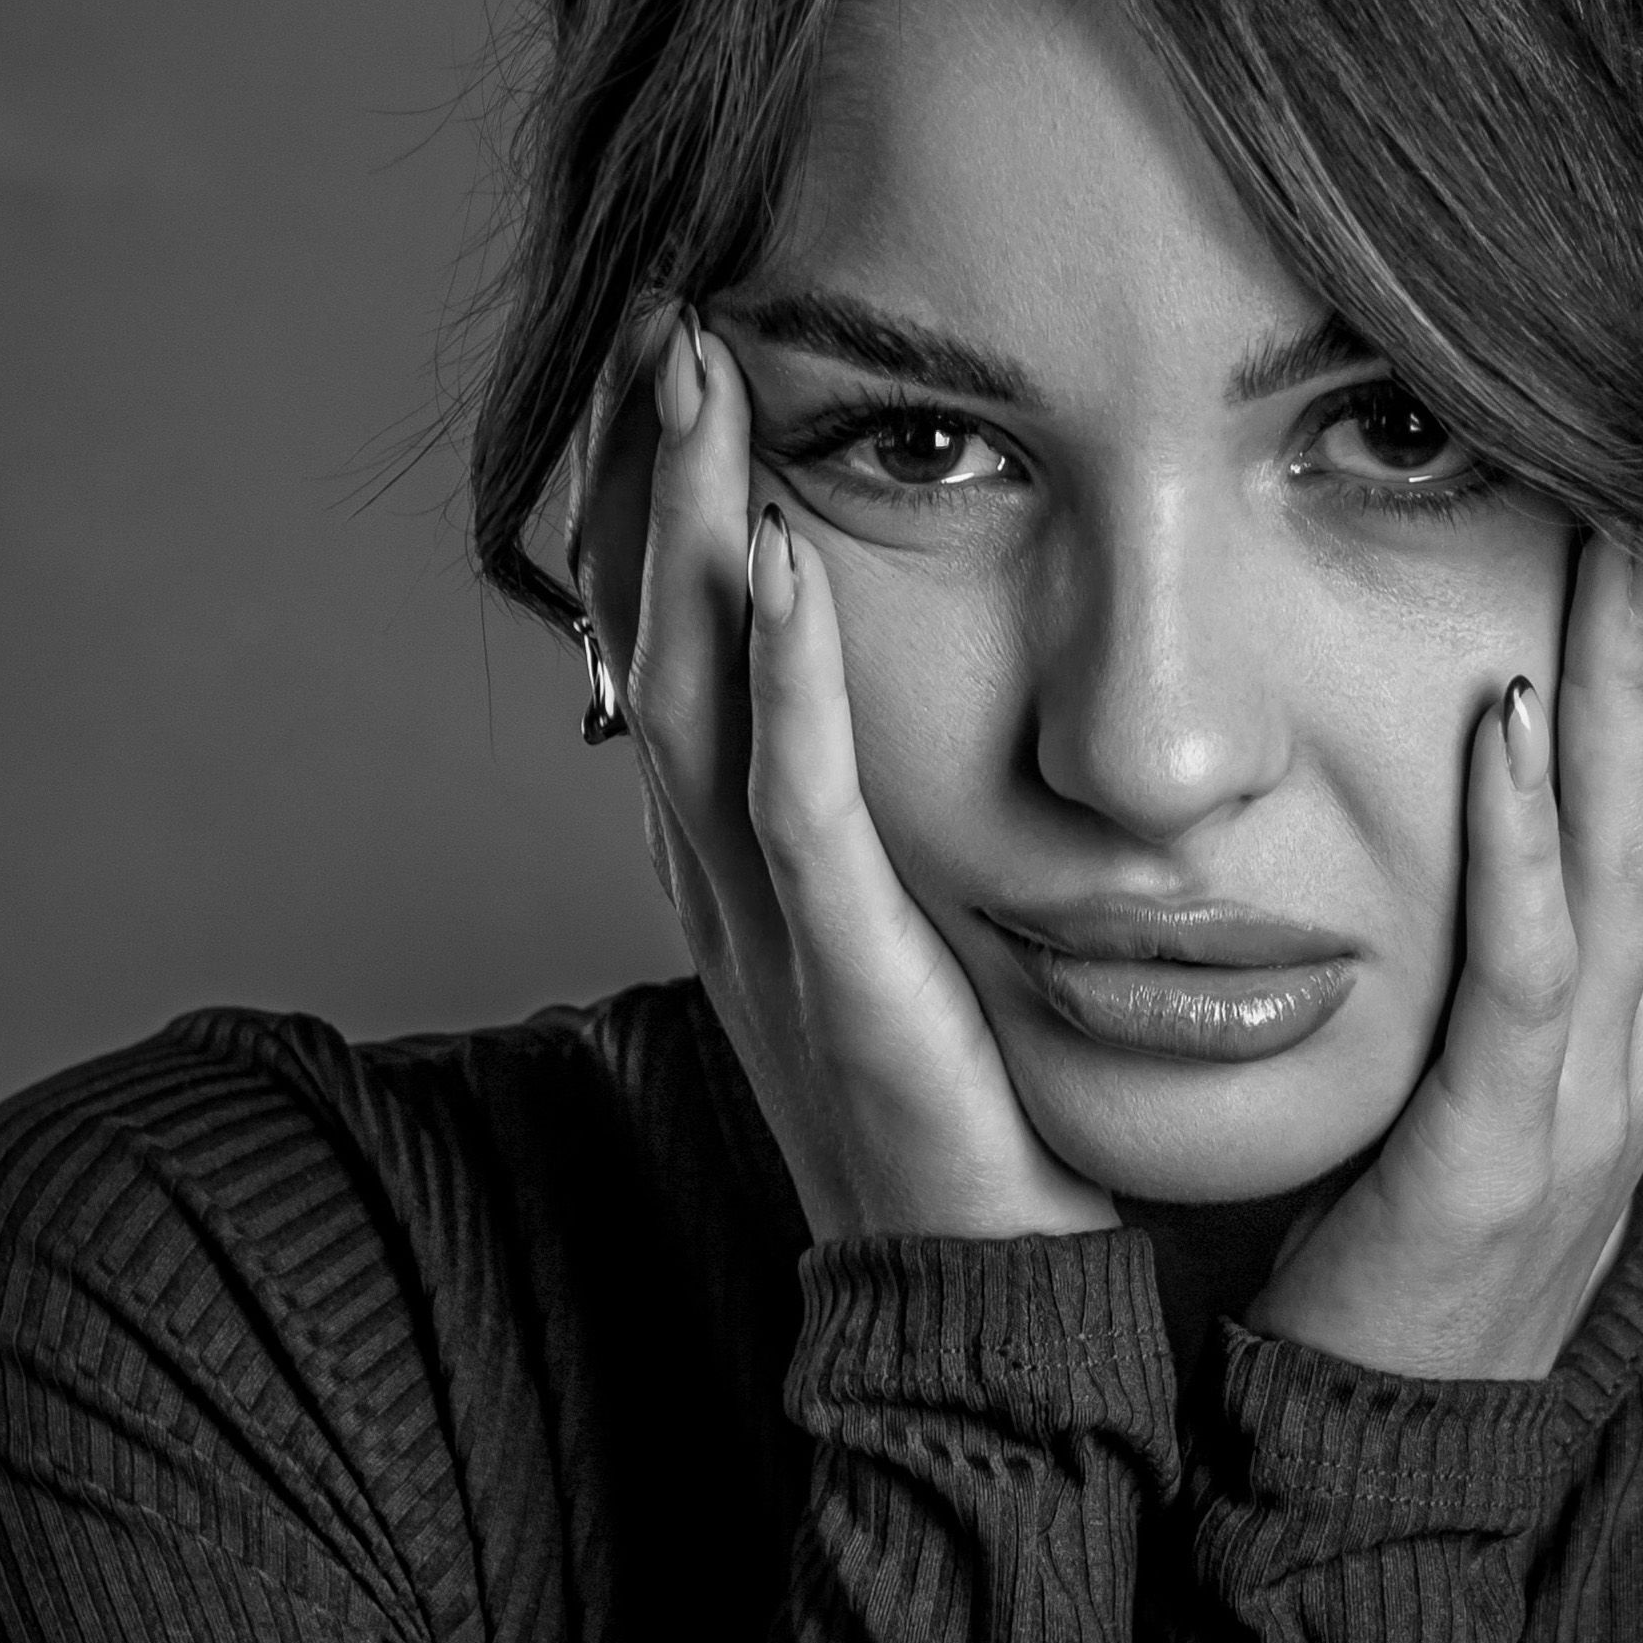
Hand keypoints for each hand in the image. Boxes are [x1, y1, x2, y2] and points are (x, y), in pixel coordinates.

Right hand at [617, 315, 1116, 1251]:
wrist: (992, 1332)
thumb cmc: (989, 1143)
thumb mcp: (948, 949)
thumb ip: (933, 841)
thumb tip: (978, 726)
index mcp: (764, 872)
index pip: (688, 647)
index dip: (669, 501)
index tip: (689, 354)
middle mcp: (738, 888)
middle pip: (658, 640)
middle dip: (651, 472)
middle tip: (660, 309)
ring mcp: (777, 937)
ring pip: (698, 696)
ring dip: (688, 530)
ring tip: (690, 381)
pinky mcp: (847, 988)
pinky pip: (794, 816)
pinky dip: (780, 689)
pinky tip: (775, 568)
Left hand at [1244, 532, 1642, 1381]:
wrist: (1402, 1445)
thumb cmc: (1432, 1209)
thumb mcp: (1523, 1020)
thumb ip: (1557, 871)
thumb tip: (1551, 688)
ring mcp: (1596, 1080)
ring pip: (1642, 829)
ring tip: (1638, 496)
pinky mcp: (1496, 1147)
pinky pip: (1522, 971)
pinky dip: (1525, 838)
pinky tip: (1510, 717)